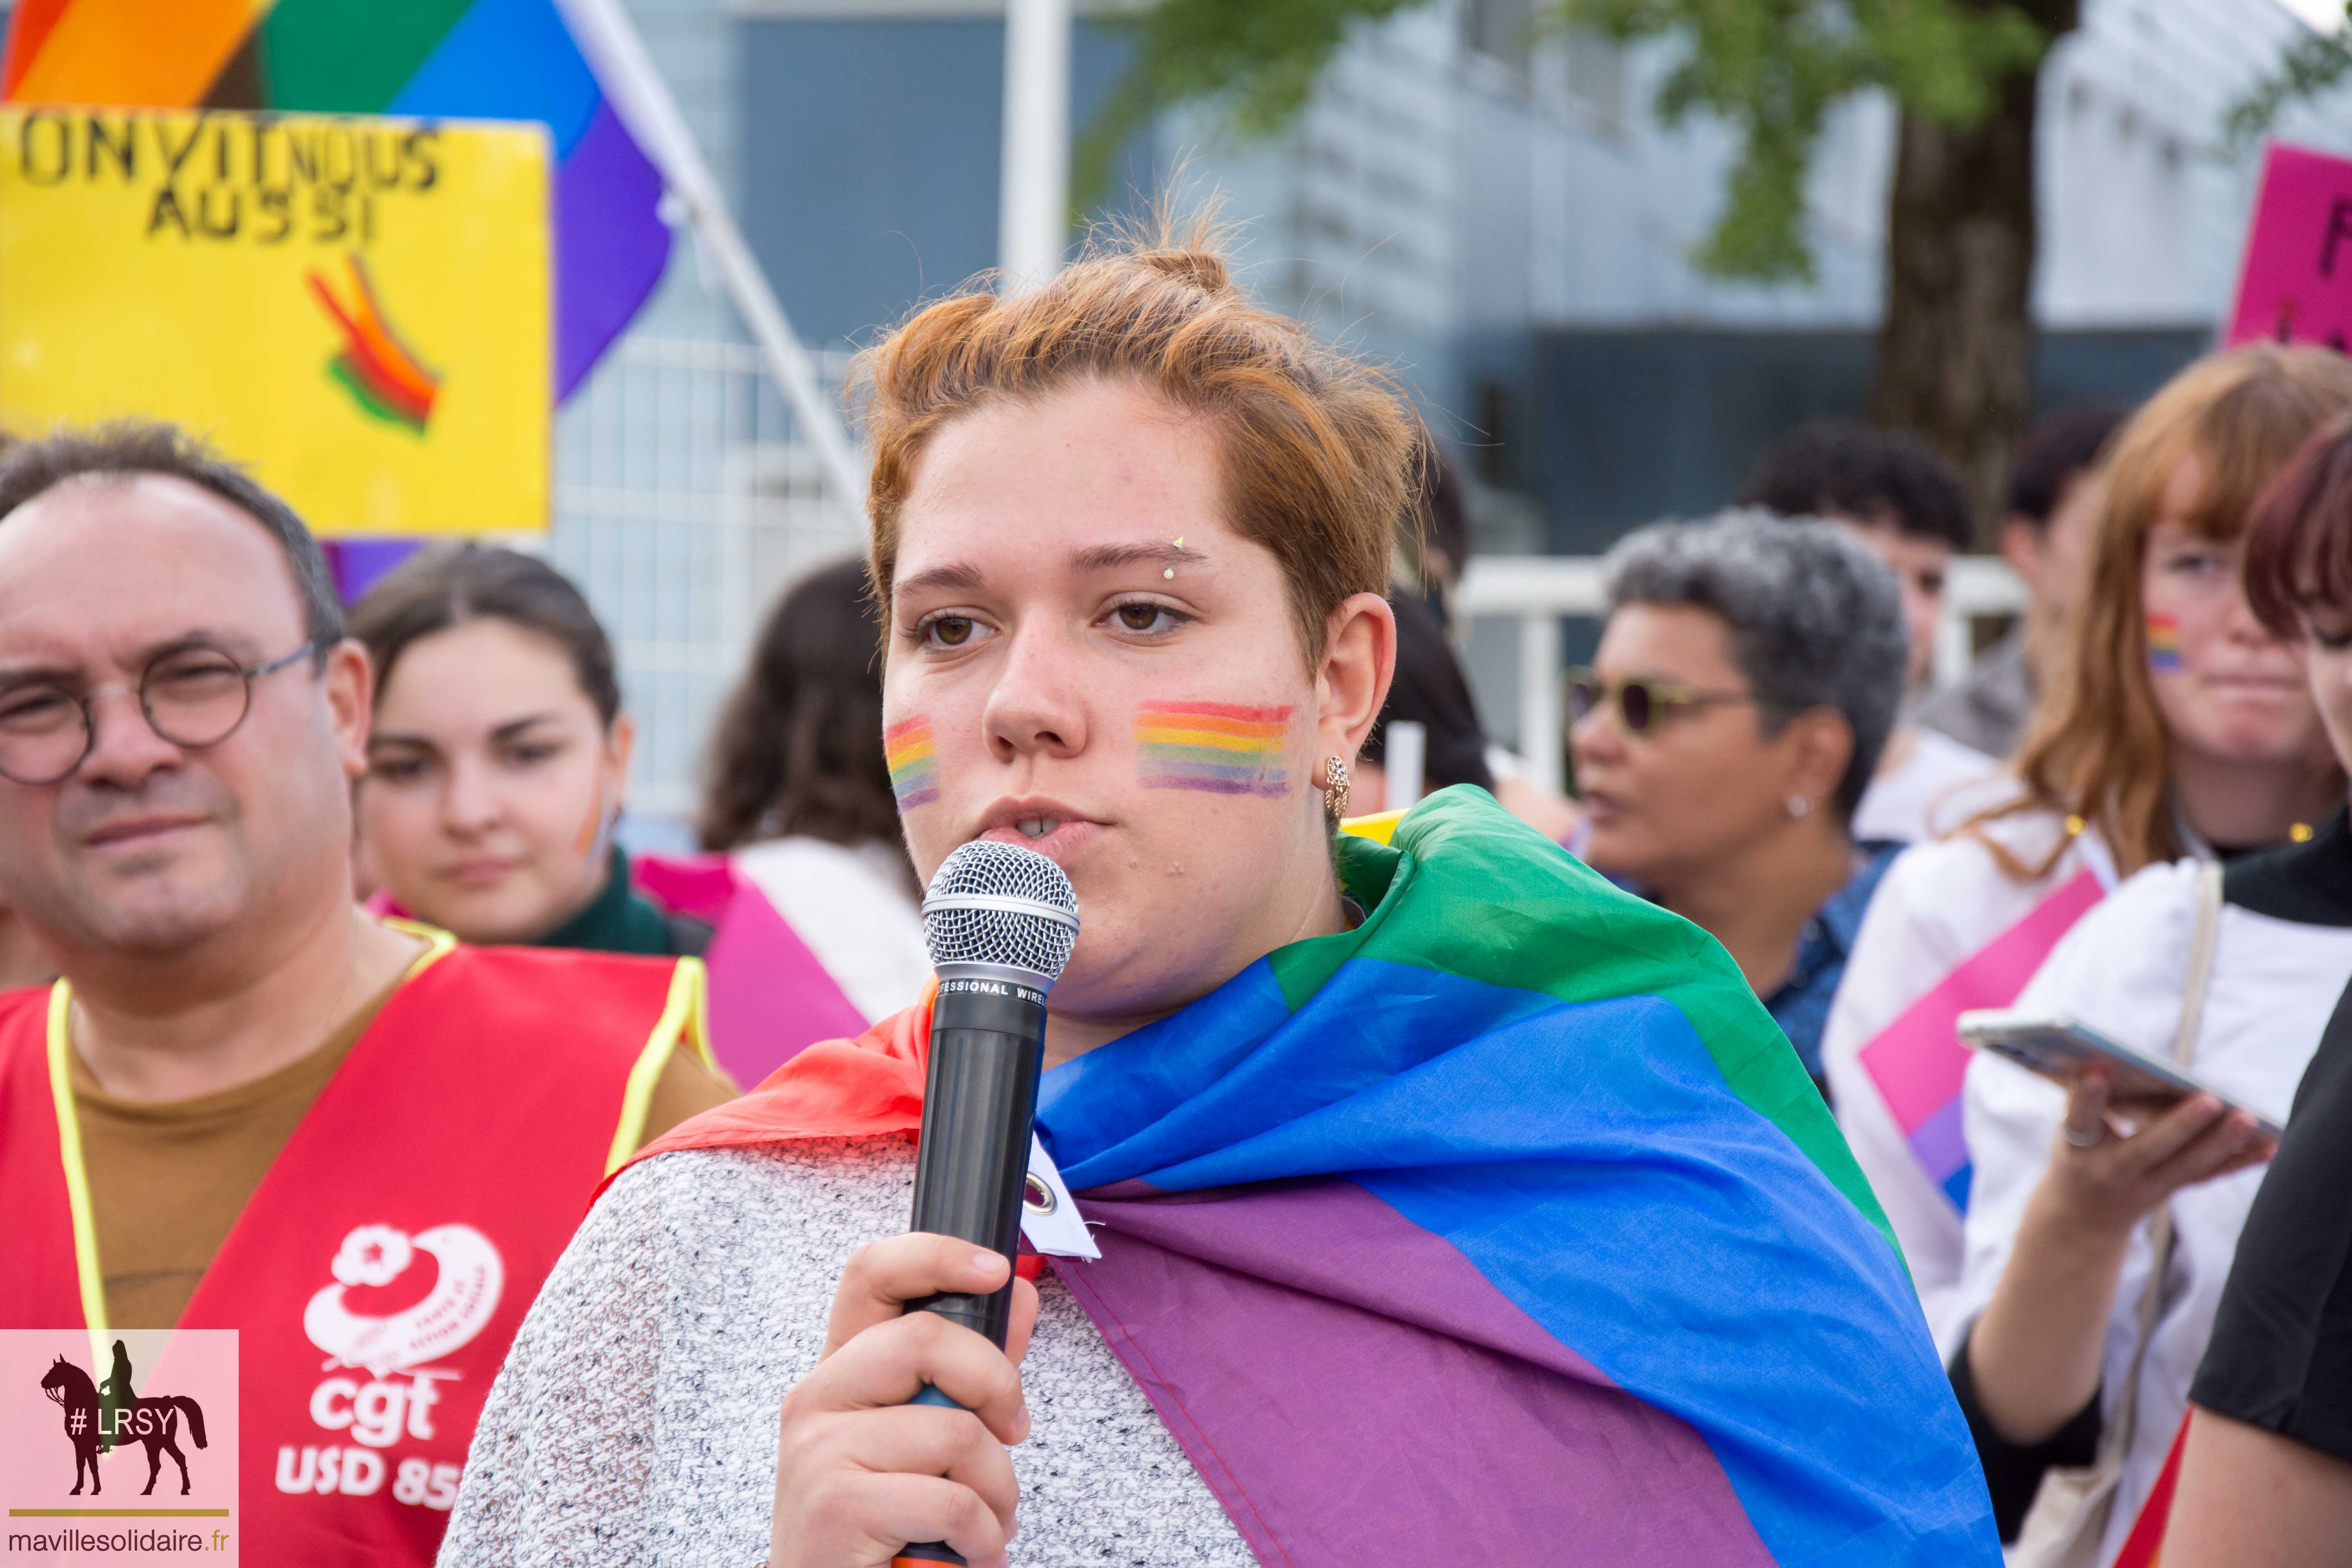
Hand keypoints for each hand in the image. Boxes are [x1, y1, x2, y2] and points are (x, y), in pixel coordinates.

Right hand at [769, 1235, 1041, 1567]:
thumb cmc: (884, 1521)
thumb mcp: (929, 1433)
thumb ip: (972, 1367)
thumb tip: (1018, 1293)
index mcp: (842, 1370)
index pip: (872, 1273)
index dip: (936, 1255)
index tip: (994, 1269)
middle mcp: (817, 1397)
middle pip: (926, 1339)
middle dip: (997, 1386)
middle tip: (1011, 1432)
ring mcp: (819, 1449)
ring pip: (954, 1431)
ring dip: (996, 1487)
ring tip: (985, 1519)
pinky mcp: (836, 1505)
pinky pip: (950, 1499)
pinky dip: (981, 1533)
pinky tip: (969, 1549)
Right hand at [2042, 1068, 2275, 1237]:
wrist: (2083, 1219)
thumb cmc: (2077, 1154)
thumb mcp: (2070, 1128)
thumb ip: (2087, 1098)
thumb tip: (2116, 1059)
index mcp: (2076, 1149)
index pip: (2080, 1120)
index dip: (2088, 1096)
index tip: (2101, 1068)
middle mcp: (2111, 1172)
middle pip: (2148, 1148)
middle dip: (2180, 1125)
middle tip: (2210, 1100)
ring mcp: (2145, 1187)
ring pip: (2187, 1166)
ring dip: (2221, 1143)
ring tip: (2248, 1118)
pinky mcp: (2171, 1191)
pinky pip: (2208, 1175)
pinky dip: (2239, 1161)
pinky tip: (2268, 1145)